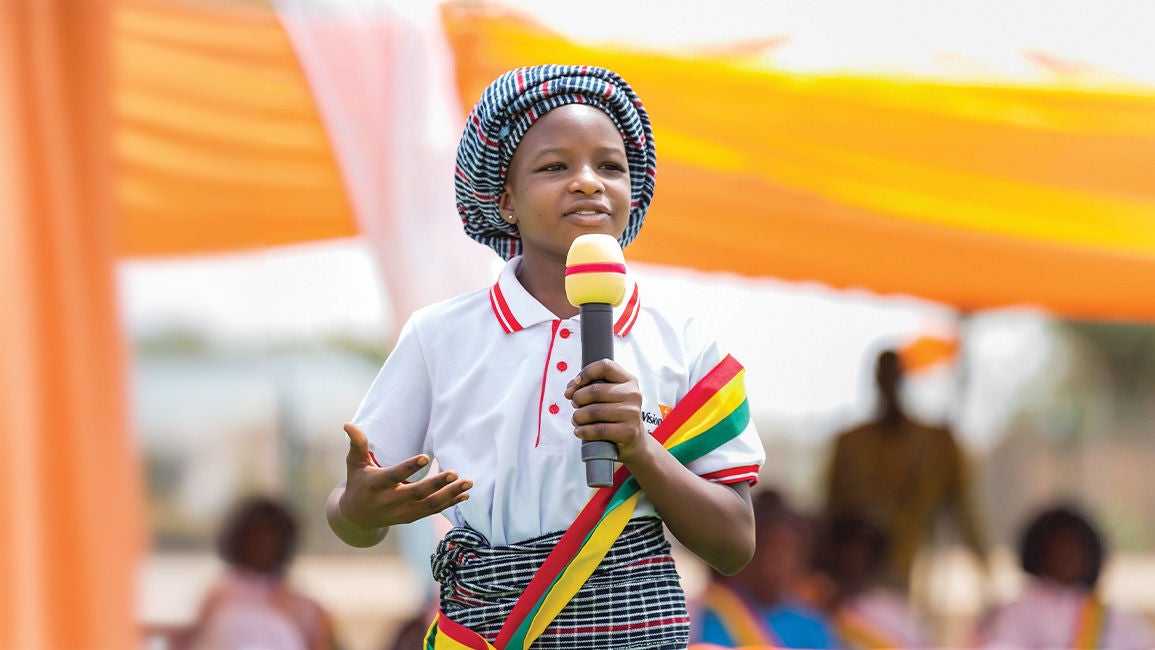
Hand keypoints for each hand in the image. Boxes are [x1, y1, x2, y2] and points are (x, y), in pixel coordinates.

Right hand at [338, 422, 470, 530]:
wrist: (356, 517)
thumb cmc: (358, 482)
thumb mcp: (354, 463)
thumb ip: (357, 444)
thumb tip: (348, 424)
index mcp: (375, 485)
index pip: (394, 476)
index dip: (409, 468)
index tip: (426, 458)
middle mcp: (389, 501)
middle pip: (415, 494)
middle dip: (436, 484)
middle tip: (454, 473)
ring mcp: (402, 512)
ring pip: (428, 505)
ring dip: (450, 495)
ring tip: (468, 483)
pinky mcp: (411, 517)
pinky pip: (433, 511)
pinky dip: (450, 504)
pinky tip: (465, 494)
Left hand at [563, 360, 651, 463]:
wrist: (633, 441)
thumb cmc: (614, 415)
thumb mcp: (608, 396)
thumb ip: (589, 387)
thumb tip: (569, 390)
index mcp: (628, 380)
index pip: (605, 366)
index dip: (585, 373)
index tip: (575, 385)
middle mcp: (633, 394)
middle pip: (595, 390)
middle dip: (577, 399)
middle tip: (574, 405)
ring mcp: (632, 413)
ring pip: (593, 411)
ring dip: (578, 417)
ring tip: (576, 419)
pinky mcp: (628, 432)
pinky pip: (598, 429)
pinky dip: (583, 431)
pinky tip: (579, 431)